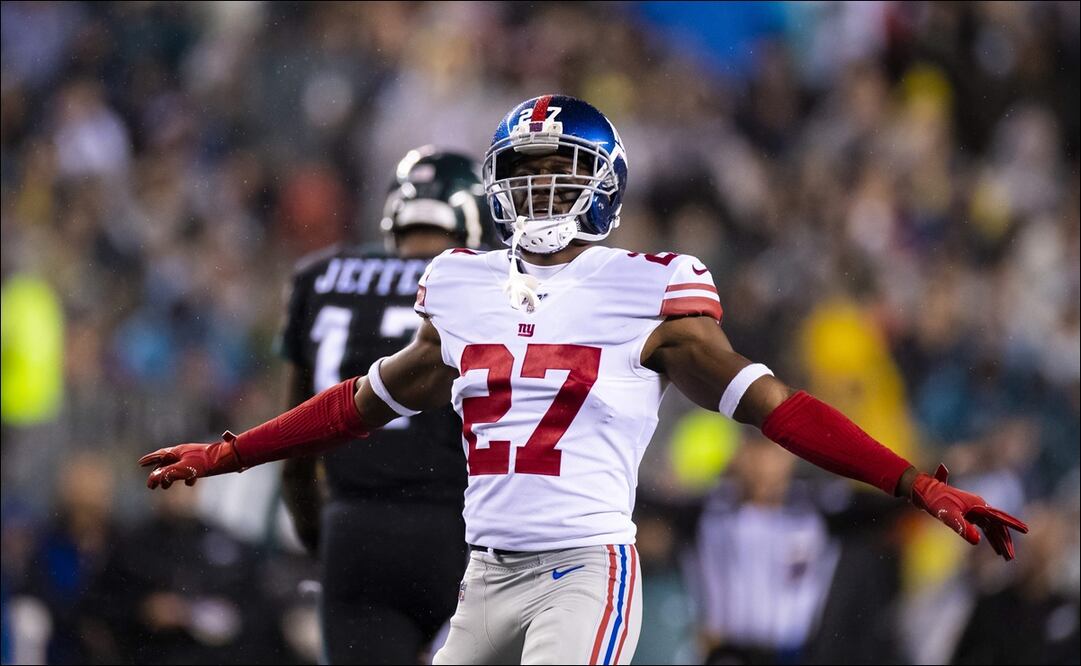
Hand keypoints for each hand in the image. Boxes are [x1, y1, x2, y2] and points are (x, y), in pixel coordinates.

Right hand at [139, 432, 243, 488]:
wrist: (228, 457)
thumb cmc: (206, 462)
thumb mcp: (183, 470)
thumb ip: (167, 474)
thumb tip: (151, 480)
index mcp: (178, 451)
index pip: (159, 456)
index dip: (150, 460)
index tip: (140, 464)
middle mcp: (185, 452)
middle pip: (168, 461)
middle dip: (159, 472)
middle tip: (152, 481)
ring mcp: (194, 456)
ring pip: (178, 466)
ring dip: (171, 476)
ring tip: (165, 486)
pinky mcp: (204, 462)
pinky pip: (191, 469)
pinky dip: (186, 477)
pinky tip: (189, 483)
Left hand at [911, 464, 1028, 559]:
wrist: (924, 492)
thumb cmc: (936, 501)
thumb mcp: (949, 515)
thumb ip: (962, 527)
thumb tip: (977, 541)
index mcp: (978, 505)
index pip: (999, 517)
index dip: (1013, 524)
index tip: (1026, 530)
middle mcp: (980, 506)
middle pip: (998, 525)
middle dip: (1005, 541)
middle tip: (1011, 557)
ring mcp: (975, 510)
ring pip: (992, 528)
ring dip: (999, 541)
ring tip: (1006, 557)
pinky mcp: (970, 514)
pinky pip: (985, 528)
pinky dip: (990, 538)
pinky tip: (995, 549)